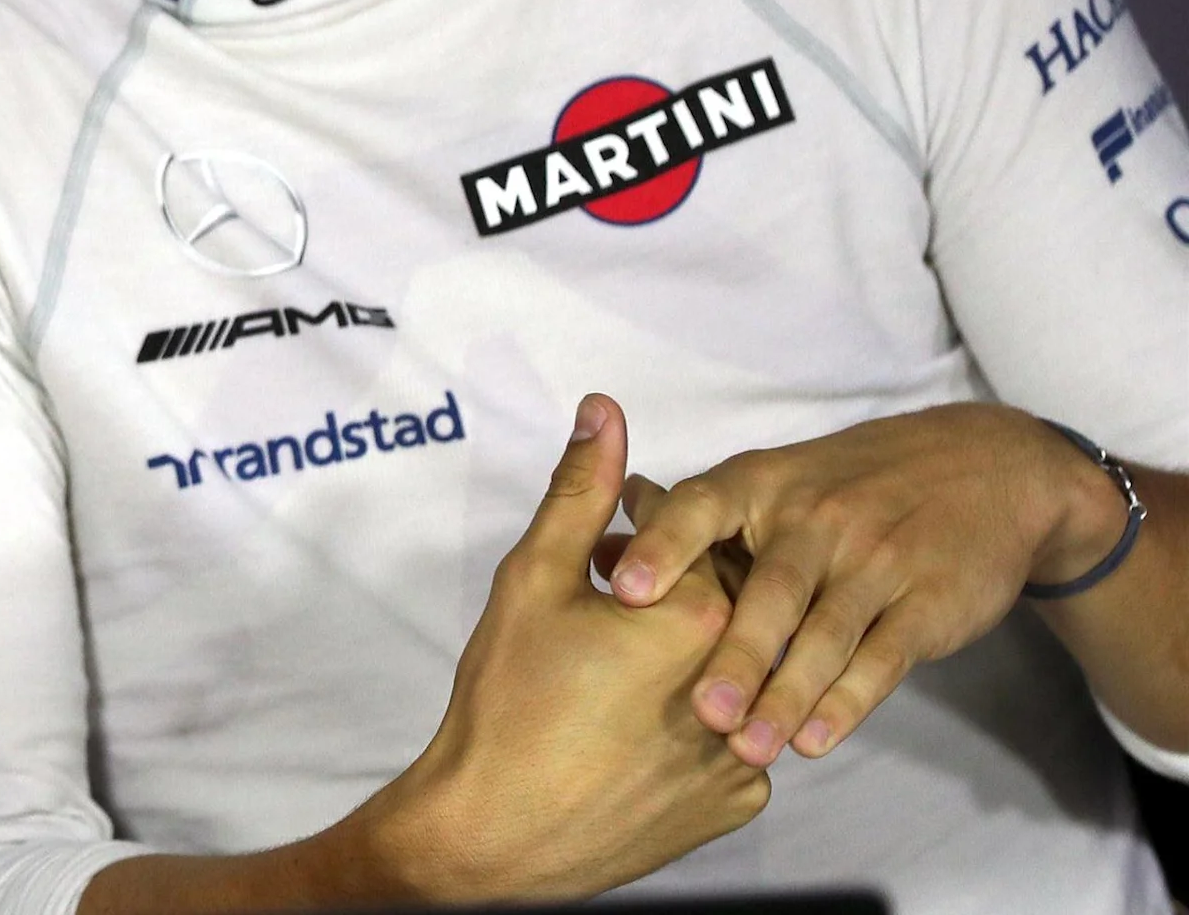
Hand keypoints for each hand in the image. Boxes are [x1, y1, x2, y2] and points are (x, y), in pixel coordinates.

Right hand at [355, 396, 766, 902]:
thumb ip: (579, 492)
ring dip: (687, 658)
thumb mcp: (532, 580)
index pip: (695, 534)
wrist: (495, 831)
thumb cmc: (508, 702)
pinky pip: (730, 741)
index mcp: (700, 614)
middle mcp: (742, 678)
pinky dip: (694, 726)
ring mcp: (747, 748)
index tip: (606, 539)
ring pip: (730, 673)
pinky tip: (636, 731)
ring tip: (616, 671)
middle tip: (606, 603)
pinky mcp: (738, 803)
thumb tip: (604, 411)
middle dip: (668, 588)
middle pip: (724, 601)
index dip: (645, 526)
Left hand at [606, 402, 1130, 764]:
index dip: (661, 546)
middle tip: (699, 712)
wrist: (986, 472)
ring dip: (787, 695)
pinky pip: (883, 656)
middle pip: (771, 591)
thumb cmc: (843, 488)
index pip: (701, 507)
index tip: (619, 590)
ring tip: (748, 748)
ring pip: (825, 635)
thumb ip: (687, 522)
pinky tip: (814, 740)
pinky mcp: (927, 601)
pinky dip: (849, 701)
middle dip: (735, 655)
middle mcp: (816, 518)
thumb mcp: (768, 480)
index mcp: (761, 483)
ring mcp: (877, 560)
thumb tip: (594, 550)